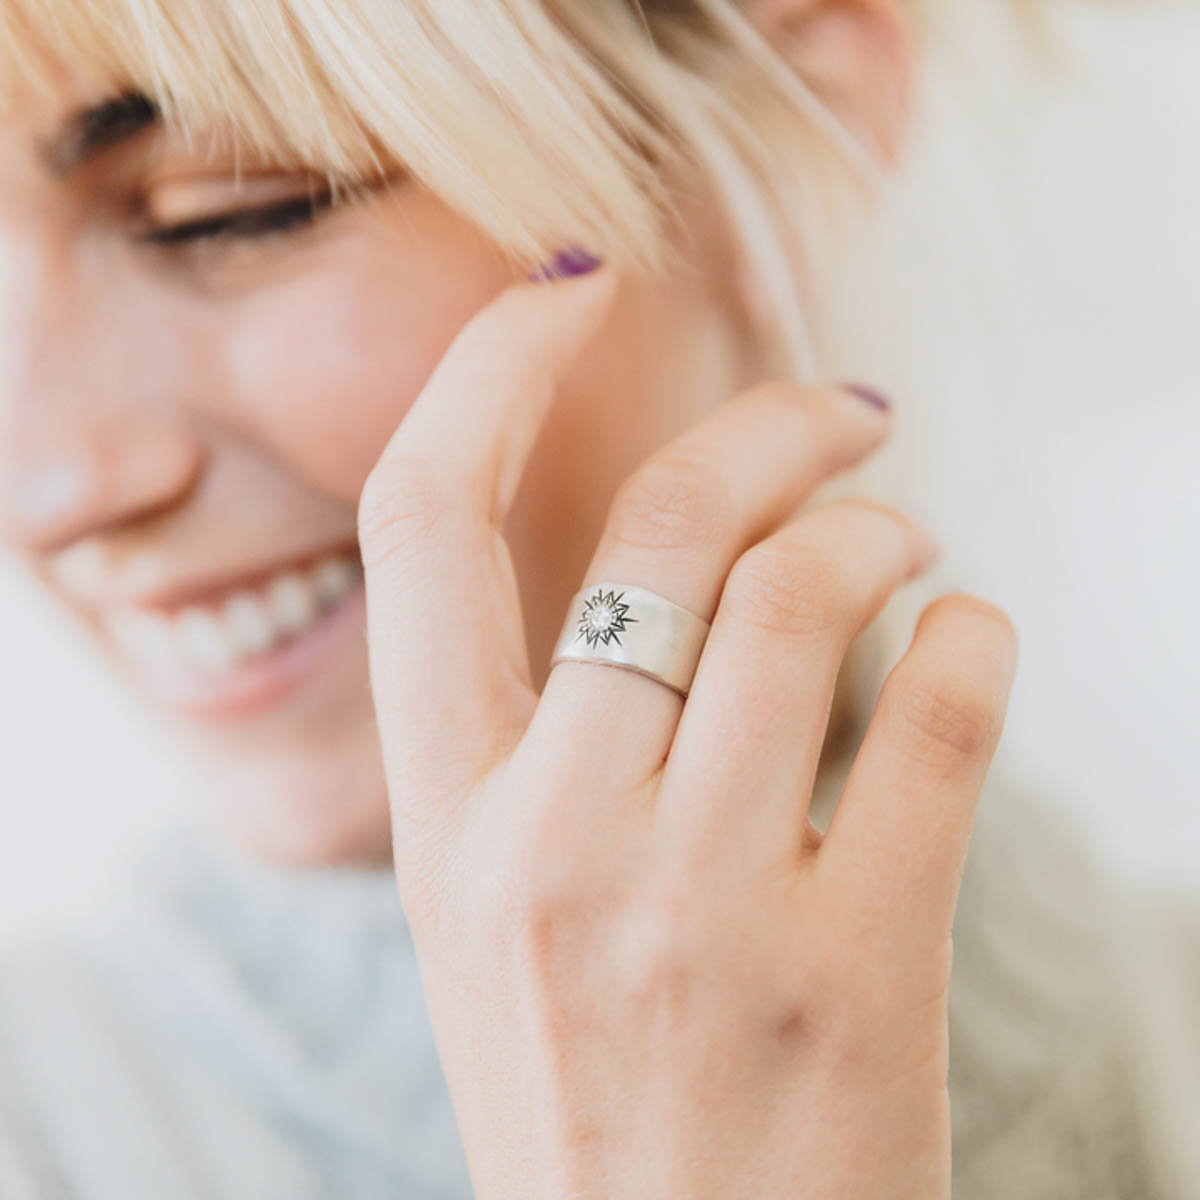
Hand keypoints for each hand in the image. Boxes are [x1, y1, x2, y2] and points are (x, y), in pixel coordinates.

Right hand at [357, 265, 1017, 1198]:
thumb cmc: (595, 1098)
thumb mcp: (504, 919)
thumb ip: (545, 749)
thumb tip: (679, 566)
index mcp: (446, 829)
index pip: (419, 530)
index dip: (483, 370)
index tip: (564, 282)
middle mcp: (551, 847)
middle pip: (661, 529)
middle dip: (768, 424)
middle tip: (845, 411)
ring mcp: (701, 908)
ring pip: (803, 592)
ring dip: (879, 527)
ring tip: (909, 539)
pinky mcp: (855, 967)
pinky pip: (935, 709)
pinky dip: (970, 633)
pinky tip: (968, 633)